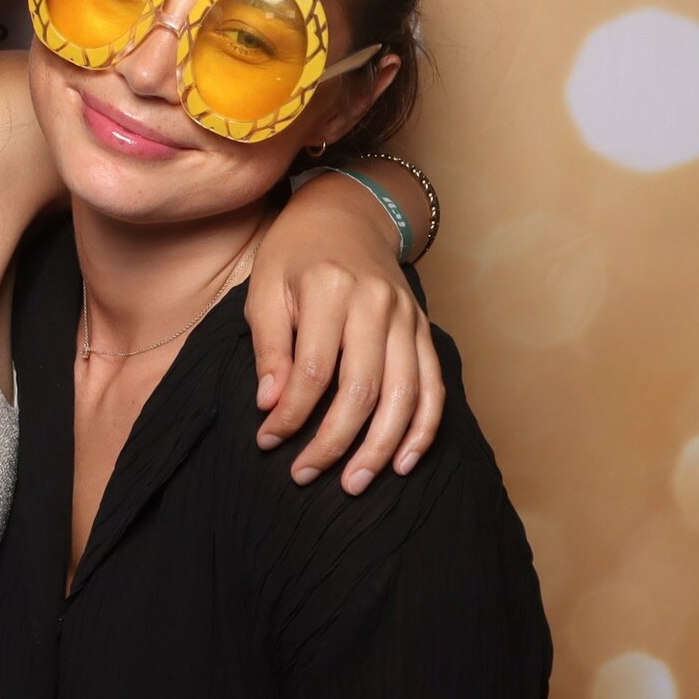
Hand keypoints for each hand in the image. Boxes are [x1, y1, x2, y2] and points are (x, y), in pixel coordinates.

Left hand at [243, 172, 444, 493]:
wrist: (346, 215)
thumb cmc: (295, 254)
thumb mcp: (264, 288)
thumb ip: (269, 346)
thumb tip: (271, 405)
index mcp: (329, 290)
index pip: (313, 371)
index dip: (291, 415)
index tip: (268, 441)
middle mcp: (376, 304)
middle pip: (362, 390)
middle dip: (333, 442)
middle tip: (305, 475)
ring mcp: (407, 319)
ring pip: (404, 396)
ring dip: (380, 448)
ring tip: (354, 483)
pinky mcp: (423, 330)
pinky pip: (433, 387)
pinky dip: (423, 429)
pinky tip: (404, 462)